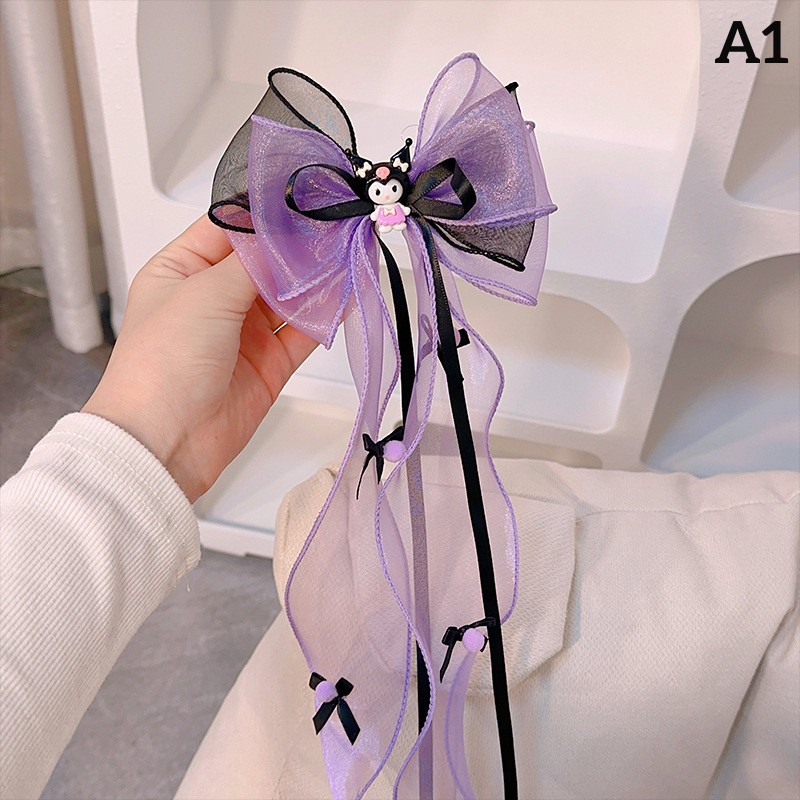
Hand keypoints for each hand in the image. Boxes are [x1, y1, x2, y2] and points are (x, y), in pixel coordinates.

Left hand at [83, 215, 316, 501]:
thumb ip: (251, 262)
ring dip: (315, 280)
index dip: (265, 214)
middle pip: (265, 261)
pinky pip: (302, 332)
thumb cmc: (161, 365)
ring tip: (346, 256)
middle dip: (298, 247)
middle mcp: (213, 298)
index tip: (302, 199)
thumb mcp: (204, 294)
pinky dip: (323, 316)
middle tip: (334, 227)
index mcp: (182, 271)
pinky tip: (344, 296)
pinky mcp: (268, 363)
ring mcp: (242, 332)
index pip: (229, 229)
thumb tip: (285, 235)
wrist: (165, 442)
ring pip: (288, 295)